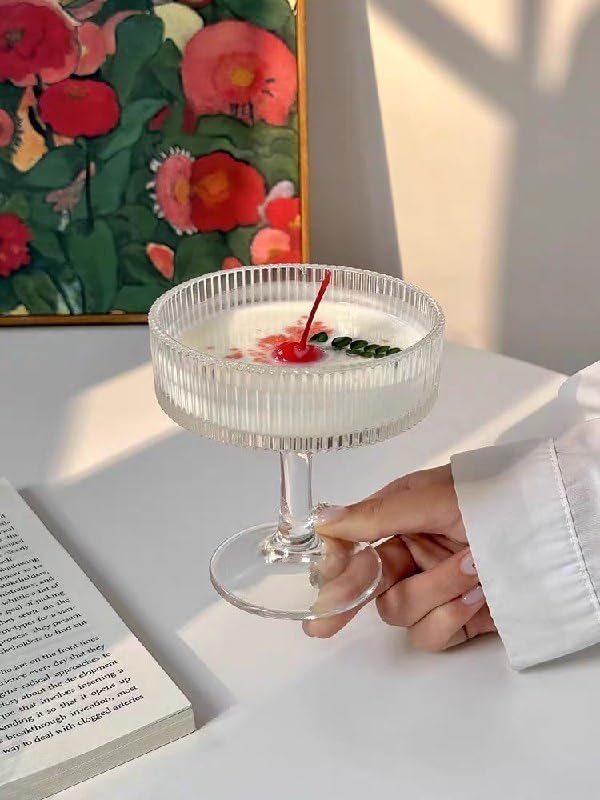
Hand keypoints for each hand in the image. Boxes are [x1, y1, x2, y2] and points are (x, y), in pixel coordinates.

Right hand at [304, 465, 496, 650]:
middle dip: (347, 601)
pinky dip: (450, 618)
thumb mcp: (431, 498)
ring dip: (431, 593)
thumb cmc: (495, 498)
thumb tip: (322, 520)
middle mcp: (411, 554)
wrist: (555, 533)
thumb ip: (376, 514)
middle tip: (323, 625)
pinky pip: (430, 634)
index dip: (336, 565)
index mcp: (398, 518)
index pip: (351, 545)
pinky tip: (477, 596)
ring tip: (470, 568)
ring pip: (397, 611)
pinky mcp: (457, 621)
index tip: (328, 579)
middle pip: (364, 586)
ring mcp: (433, 589)